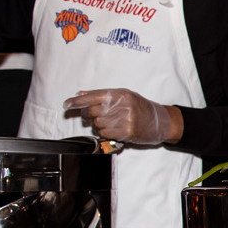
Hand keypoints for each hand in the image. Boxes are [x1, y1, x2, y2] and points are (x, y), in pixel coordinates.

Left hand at [64, 89, 179, 144]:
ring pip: (96, 123)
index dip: (77, 101)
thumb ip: (102, 95)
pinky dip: (105, 133)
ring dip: (99, 124)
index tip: (67, 104)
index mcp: (120, 94)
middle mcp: (122, 105)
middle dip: (88, 114)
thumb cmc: (141, 108)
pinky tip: (114, 129)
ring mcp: (124, 119)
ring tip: (112, 122)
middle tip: (95, 115)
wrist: (160, 122)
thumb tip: (80, 94)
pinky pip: (104, 133)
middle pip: (91, 111)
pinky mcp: (125, 132)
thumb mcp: (125, 96)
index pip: (92, 96)